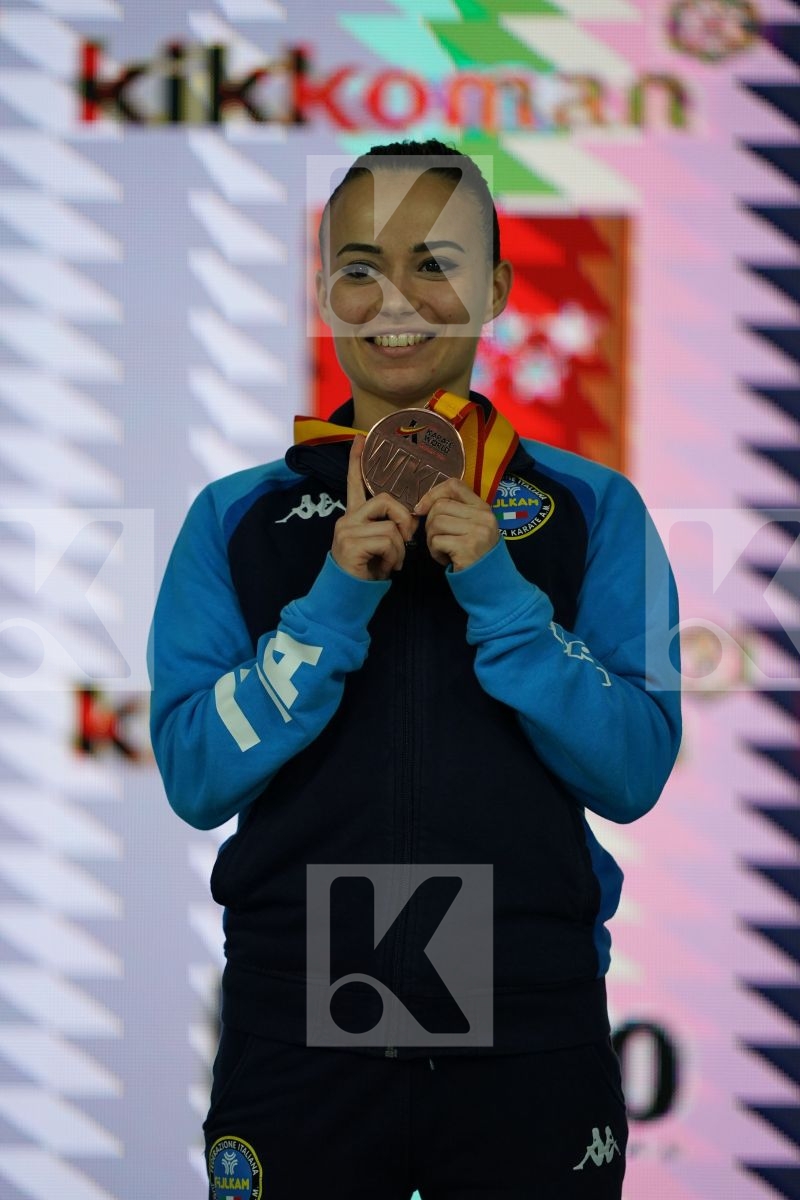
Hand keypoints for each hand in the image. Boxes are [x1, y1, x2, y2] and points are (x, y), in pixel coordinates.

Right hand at [331, 436, 419, 580]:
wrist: (348, 597)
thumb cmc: (367, 572)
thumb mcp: (382, 546)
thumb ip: (390, 528)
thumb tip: (411, 520)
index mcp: (354, 517)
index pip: (355, 483)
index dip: (358, 461)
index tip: (360, 439)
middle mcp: (347, 519)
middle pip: (385, 499)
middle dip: (404, 518)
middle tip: (406, 539)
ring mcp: (347, 531)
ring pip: (391, 525)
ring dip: (400, 547)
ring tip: (392, 563)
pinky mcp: (351, 544)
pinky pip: (387, 541)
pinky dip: (394, 557)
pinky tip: (385, 569)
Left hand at [413, 477, 498, 571]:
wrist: (492, 585)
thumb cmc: (476, 557)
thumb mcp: (473, 529)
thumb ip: (456, 513)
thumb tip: (422, 506)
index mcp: (483, 509)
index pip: (454, 485)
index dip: (433, 494)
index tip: (422, 508)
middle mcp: (483, 517)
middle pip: (440, 506)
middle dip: (430, 524)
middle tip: (438, 540)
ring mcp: (477, 531)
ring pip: (436, 523)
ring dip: (432, 539)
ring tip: (443, 550)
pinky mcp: (467, 547)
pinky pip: (436, 541)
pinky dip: (435, 552)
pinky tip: (446, 559)